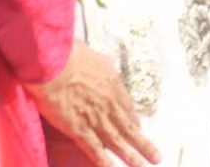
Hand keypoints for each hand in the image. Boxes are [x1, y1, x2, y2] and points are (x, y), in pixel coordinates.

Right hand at [28, 40, 160, 165]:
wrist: (53, 63)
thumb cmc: (69, 55)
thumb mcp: (94, 56)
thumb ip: (102, 63)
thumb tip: (105, 61)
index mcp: (113, 85)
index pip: (128, 108)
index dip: (134, 121)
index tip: (138, 129)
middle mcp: (109, 103)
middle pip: (129, 127)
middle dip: (143, 144)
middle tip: (156, 156)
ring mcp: (96, 117)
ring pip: (118, 141)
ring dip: (132, 156)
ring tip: (143, 166)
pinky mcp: (78, 128)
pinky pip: (94, 148)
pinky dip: (103, 161)